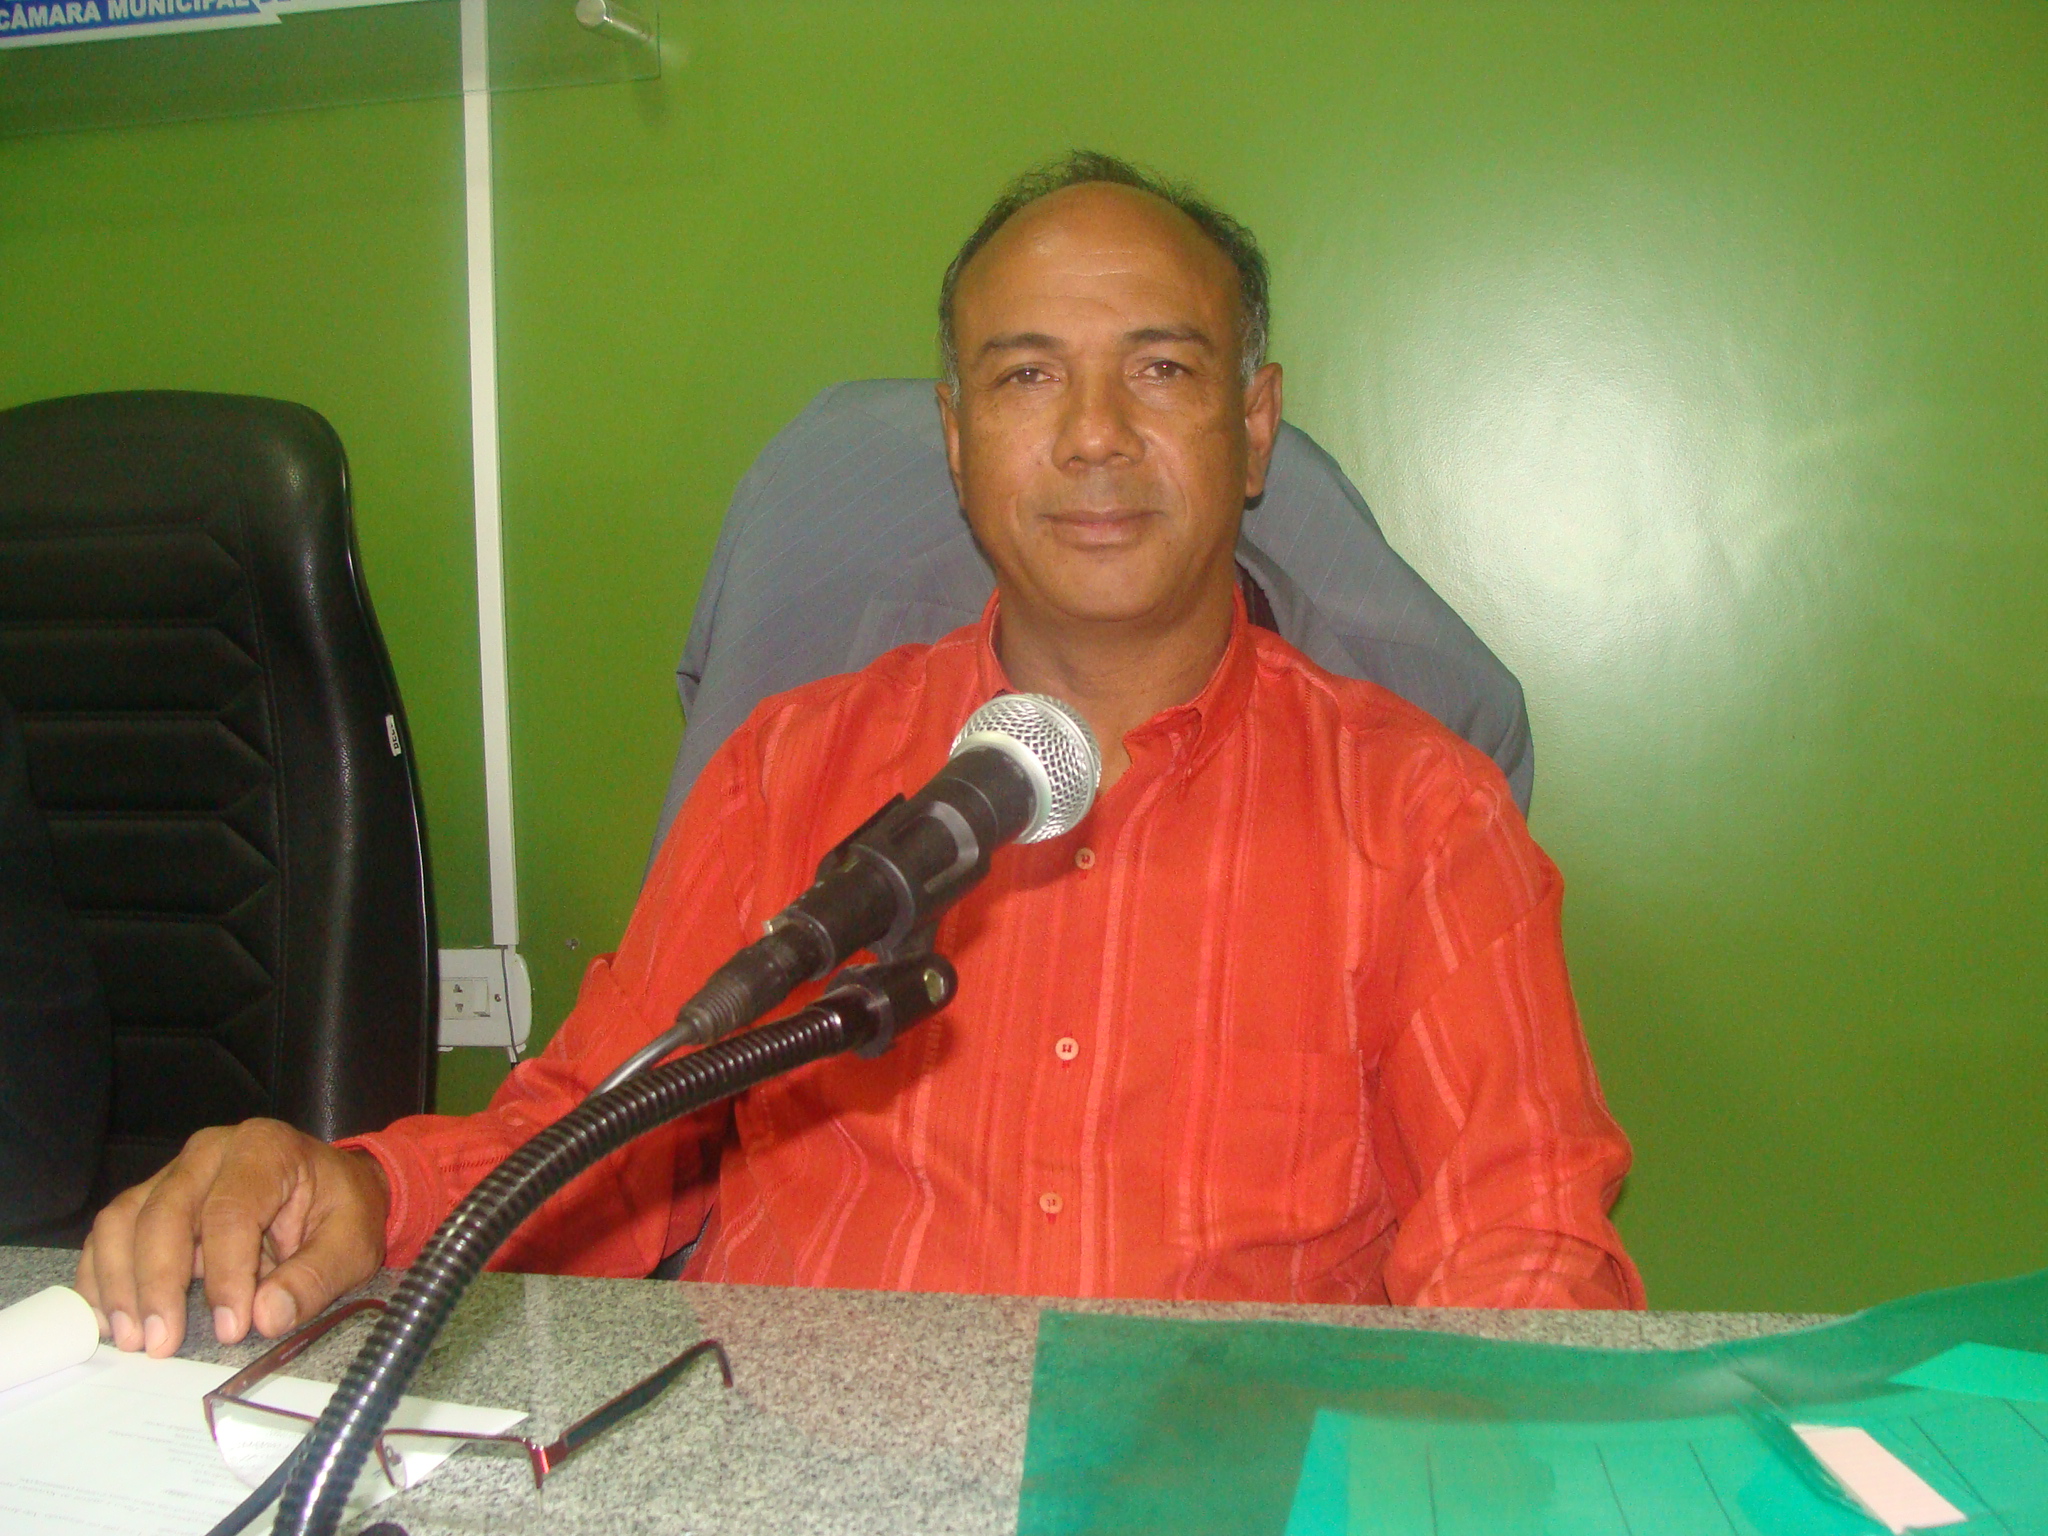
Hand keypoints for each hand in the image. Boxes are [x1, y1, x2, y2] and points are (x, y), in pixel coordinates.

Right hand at [75, 1118, 388, 1356]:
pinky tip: (110, 1318)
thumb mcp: (353, 1243)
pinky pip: (111, 1232)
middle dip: (158, 1284)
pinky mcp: (151, 1198)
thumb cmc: (341, 1210)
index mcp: (266, 1150)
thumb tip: (265, 1317)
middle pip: (165, 1213)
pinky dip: (102, 1276)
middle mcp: (211, 1152)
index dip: (225, 1275)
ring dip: (120, 1283)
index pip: (230, 1212)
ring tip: (133, 1338)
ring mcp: (175, 1172)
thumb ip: (315, 1278)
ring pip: (125, 1220)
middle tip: (161, 1343)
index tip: (231, 1328)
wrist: (331, 1188)